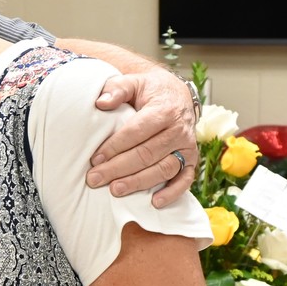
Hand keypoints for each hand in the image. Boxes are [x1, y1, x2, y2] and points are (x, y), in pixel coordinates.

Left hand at [88, 70, 197, 206]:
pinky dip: (172, 193)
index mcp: (164, 110)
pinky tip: (154, 202)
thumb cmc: (149, 91)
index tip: (95, 159)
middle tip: (95, 179)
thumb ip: (117, 89)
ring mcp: (187, 147)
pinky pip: (185, 179)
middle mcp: (179, 130)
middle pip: (146, 153)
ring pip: (163, 169)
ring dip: (138, 182)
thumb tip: (101, 102)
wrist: (176, 95)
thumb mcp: (134, 82)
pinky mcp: (192, 160)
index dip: (114, 146)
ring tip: (115, 191)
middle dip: (118, 168)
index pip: (136, 132)